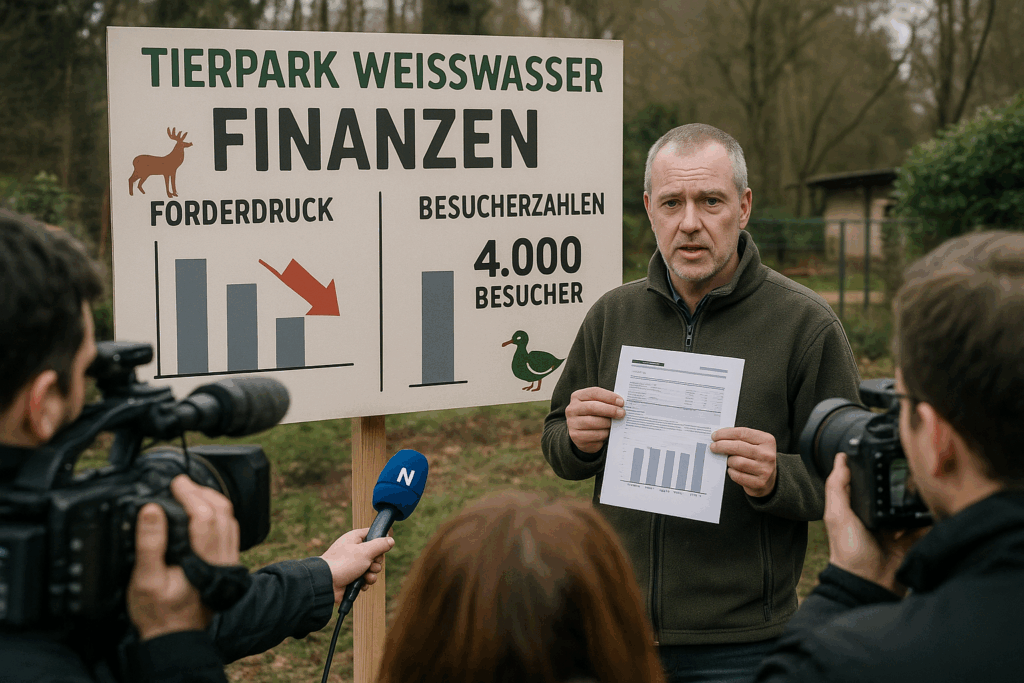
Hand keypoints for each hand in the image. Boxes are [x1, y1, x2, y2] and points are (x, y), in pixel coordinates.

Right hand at [127, 475, 239, 640]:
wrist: (175, 638)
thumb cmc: (157, 613)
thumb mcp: (144, 580)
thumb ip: (150, 543)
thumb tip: (152, 509)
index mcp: (203, 560)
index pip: (205, 514)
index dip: (190, 493)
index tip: (175, 482)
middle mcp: (222, 558)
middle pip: (222, 513)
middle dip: (202, 492)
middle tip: (181, 483)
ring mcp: (227, 562)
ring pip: (230, 520)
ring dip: (213, 501)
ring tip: (191, 491)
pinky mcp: (227, 566)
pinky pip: (230, 531)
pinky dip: (218, 515)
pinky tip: (204, 512)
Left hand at [321, 528, 395, 602]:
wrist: (326, 583)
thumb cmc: (343, 563)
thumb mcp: (365, 551)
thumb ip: (380, 545)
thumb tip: (391, 540)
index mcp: (354, 539)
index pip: (371, 534)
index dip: (379, 541)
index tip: (383, 547)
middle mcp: (353, 550)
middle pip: (374, 554)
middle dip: (376, 562)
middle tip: (372, 565)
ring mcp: (351, 564)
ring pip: (370, 568)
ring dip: (372, 574)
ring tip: (366, 576)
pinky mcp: (350, 577)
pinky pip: (364, 578)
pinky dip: (365, 582)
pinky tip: (362, 584)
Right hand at [565, 386, 624, 453]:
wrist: (581, 433)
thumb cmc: (592, 415)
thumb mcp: (596, 404)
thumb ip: (605, 402)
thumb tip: (621, 405)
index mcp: (577, 396)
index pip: (594, 392)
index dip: (609, 397)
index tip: (621, 402)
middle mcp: (572, 409)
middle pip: (593, 407)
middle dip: (610, 410)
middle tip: (622, 413)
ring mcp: (572, 423)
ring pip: (594, 422)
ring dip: (608, 424)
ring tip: (614, 424)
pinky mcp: (576, 437)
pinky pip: (595, 435)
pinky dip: (604, 434)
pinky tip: (607, 432)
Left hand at [711, 427, 777, 497]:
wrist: (770, 479)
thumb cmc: (758, 458)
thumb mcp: (756, 444)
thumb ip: (741, 439)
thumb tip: (719, 437)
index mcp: (767, 441)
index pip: (742, 433)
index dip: (725, 433)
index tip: (715, 435)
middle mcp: (767, 454)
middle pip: (738, 446)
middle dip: (721, 445)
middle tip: (713, 446)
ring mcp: (764, 469)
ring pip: (737, 462)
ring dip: (728, 461)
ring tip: (728, 460)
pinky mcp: (759, 483)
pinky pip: (737, 475)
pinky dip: (731, 472)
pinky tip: (732, 470)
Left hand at [824, 453, 926, 594]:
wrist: (870, 583)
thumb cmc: (849, 550)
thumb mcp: (837, 515)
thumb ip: (837, 488)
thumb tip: (840, 459)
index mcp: (856, 509)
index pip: (866, 484)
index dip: (872, 470)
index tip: (883, 452)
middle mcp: (875, 517)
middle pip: (890, 494)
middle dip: (900, 484)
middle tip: (911, 468)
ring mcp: (894, 529)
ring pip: (908, 507)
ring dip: (916, 499)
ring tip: (925, 485)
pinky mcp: (910, 541)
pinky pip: (922, 525)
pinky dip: (927, 517)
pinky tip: (933, 506)